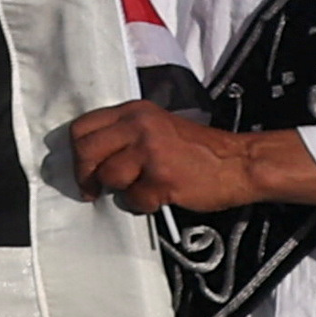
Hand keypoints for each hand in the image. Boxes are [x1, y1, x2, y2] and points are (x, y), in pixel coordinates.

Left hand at [64, 102, 315, 217]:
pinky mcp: (163, 178)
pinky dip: (142, 205)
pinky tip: (160, 197)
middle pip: (86, 152)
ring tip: (141, 189)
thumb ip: (123, 135)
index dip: (76, 153)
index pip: (82, 127)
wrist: (239, 163)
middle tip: (93, 190)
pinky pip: (133, 199)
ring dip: (120, 191)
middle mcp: (139, 125)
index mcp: (134, 111)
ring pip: (109, 177)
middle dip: (85, 176)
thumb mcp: (156, 128)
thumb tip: (84, 158)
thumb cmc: (195, 150)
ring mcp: (151, 151)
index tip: (83, 170)